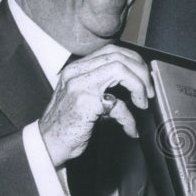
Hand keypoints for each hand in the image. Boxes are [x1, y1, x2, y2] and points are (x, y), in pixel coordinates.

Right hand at [38, 44, 152, 165]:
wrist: (48, 144)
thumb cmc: (66, 125)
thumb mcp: (83, 98)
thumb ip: (103, 88)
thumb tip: (132, 86)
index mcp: (76, 69)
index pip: (111, 51)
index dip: (133, 61)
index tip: (143, 77)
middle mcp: (76, 72)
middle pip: (118, 56)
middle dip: (141, 72)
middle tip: (148, 91)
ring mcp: (80, 85)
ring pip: (120, 69)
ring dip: (138, 86)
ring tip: (142, 103)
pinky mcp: (86, 103)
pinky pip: (117, 104)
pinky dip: (129, 118)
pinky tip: (130, 128)